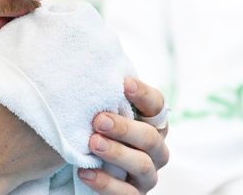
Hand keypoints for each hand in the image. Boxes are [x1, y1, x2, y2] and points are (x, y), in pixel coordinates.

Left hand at [78, 77, 169, 193]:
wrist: (87, 167)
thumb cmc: (97, 130)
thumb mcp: (102, 110)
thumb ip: (105, 93)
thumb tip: (93, 60)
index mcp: (151, 123)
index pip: (158, 106)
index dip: (143, 95)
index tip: (123, 83)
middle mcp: (155, 149)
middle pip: (150, 138)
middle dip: (125, 128)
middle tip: (99, 120)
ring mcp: (146, 175)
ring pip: (141, 165)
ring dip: (117, 153)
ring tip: (92, 143)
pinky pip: (125, 193)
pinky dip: (105, 183)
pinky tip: (84, 172)